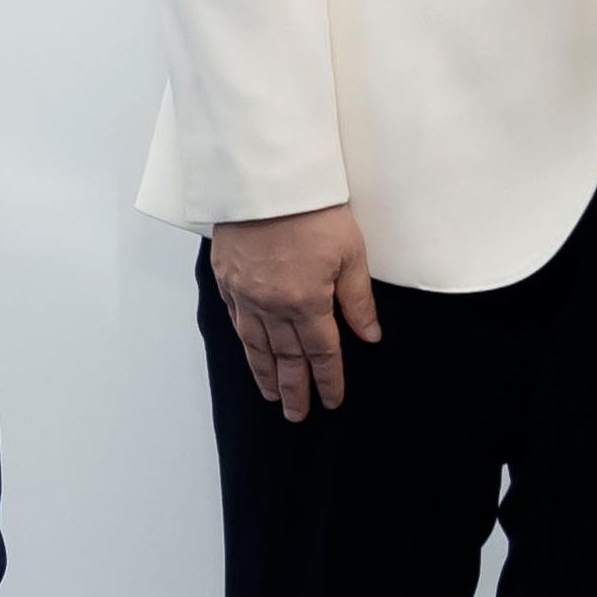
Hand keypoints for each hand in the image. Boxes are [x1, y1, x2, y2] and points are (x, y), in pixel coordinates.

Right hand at [211, 201, 377, 421]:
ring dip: (265, 374)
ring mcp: (245, 294)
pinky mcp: (226, 279)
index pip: (321, 352)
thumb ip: (358, 300)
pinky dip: (244, 343)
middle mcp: (272, 306)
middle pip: (285, 358)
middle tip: (296, 415)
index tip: (332, 400)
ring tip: (271, 395)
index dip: (328, 379)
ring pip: (256, 345)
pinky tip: (249, 352)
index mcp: (306, 303)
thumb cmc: (313, 211)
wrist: (265, 181)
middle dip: (294, 389)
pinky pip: (236, 321)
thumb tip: (369, 335)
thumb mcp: (351, 253)